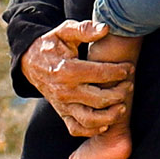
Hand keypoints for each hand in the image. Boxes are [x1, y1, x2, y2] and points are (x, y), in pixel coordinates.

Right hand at [19, 20, 133, 136]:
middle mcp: (64, 91)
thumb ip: (84, 29)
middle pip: (99, 99)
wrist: (30, 63)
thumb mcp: (64, 31)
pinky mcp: (61, 113)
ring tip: (122, 107)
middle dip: (119, 93)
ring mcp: (62, 105)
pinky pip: (77, 129)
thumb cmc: (52, 45)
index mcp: (66, 70)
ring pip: (90, 119)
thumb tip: (105, 28)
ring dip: (109, 116)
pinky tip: (106, 123)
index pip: (99, 74)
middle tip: (130, 85)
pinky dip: (92, 130)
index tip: (129, 68)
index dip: (118, 72)